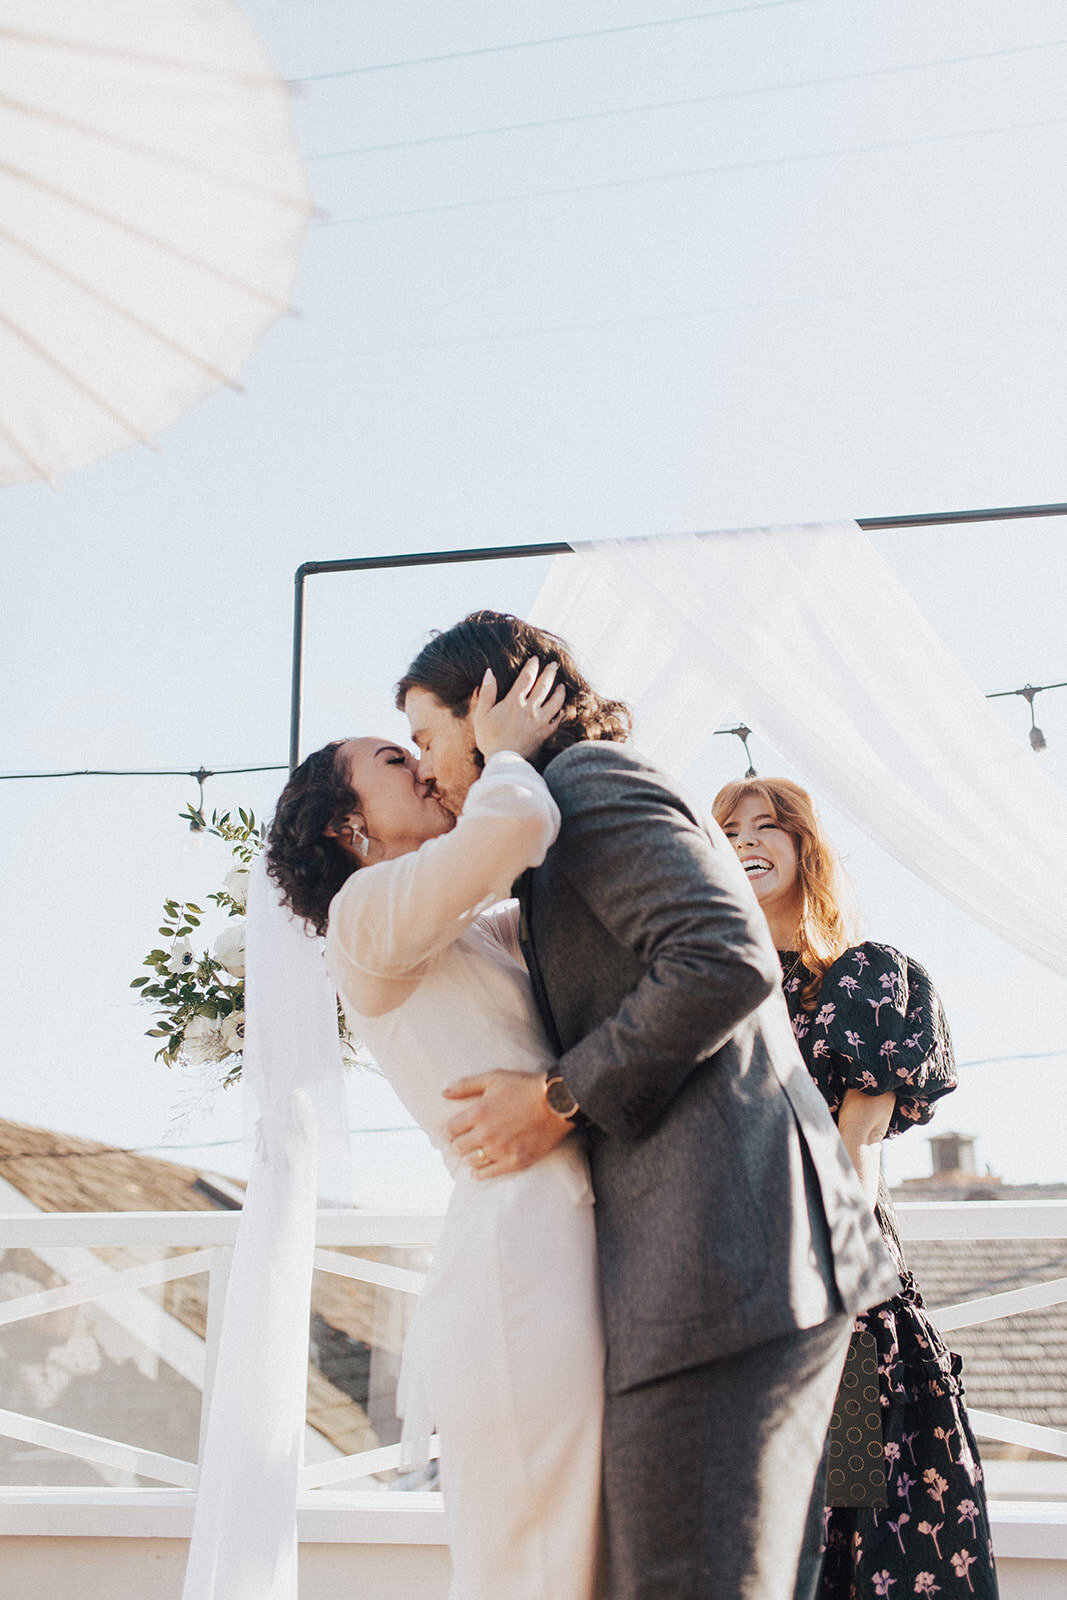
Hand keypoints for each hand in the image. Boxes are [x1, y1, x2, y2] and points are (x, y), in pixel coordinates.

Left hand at [443, 1069, 570, 1176]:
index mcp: (478, 1113)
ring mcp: (501, 1149)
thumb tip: (444, 1093)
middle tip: (462, 1142)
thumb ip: (466, 1085)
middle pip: (459, 1147)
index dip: (449, 1130)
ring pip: (472, 1161)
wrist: (556, 1102)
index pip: (450, 1129)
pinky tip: (478, 1171)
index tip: (453, 1131)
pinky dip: (480, 1173)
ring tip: (471, 1154)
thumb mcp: (493, 1078)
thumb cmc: (524, 1086)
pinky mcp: (515, 1161)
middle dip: (458, 1143)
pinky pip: (489, 1173)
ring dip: (469, 1157)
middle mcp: (486, 1134)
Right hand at [471, 657, 564, 763]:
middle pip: (544, 686)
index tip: (536, 658)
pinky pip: (557, 720)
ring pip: (555, 702)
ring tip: (562, 685)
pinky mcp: (545, 733)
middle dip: (550, 672)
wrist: (504, 761)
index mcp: (514, 702)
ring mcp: (540, 721)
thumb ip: (487, 692)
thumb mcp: (482, 715)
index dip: (532, 666)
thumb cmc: (490, 738)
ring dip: (560, 691)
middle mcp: (530, 709)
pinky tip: (562, 710)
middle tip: (554, 664)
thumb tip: (489, 672)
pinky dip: (561, 713)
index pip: (526, 678)